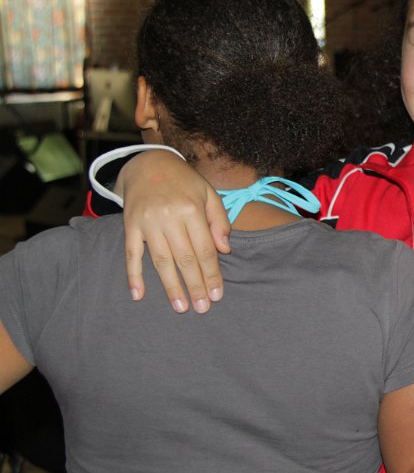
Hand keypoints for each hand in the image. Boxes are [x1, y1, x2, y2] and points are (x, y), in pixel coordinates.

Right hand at [120, 150, 230, 312]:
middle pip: (185, 258)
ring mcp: (147, 222)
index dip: (212, 274)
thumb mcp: (208, 193)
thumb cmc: (184, 182)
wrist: (148, 163)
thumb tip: (225, 250)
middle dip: (195, 285)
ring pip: (160, 260)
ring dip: (170, 286)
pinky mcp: (129, 225)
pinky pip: (131, 254)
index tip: (217, 295)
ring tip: (180, 306)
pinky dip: (133, 275)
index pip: (205, 249)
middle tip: (202, 308)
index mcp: (192, 209)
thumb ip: (219, 221)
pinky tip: (138, 295)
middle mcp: (169, 217)